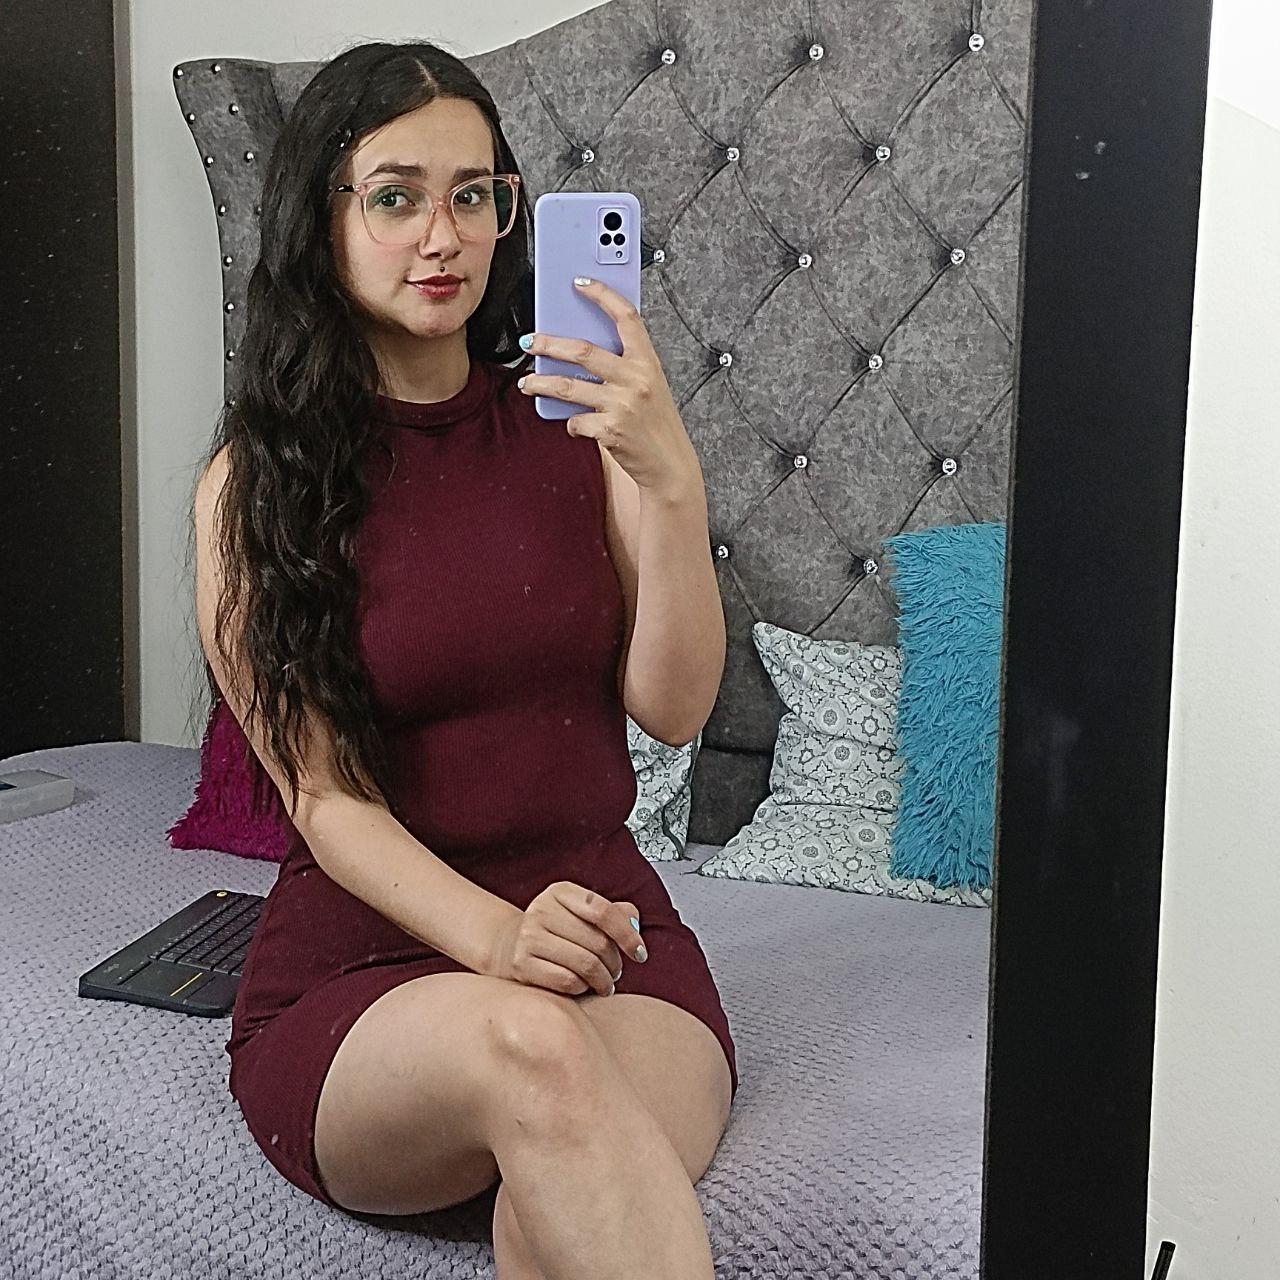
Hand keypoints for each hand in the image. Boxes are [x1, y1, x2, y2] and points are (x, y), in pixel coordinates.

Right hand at [485, 881, 647, 996]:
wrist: (510, 945)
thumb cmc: (558, 931)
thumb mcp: (582, 913)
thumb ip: (614, 913)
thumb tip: (633, 922)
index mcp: (561, 892)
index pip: (604, 911)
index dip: (627, 935)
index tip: (640, 954)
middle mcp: (542, 909)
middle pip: (597, 942)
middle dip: (615, 963)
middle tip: (616, 972)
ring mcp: (528, 936)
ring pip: (585, 964)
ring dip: (603, 980)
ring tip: (605, 983)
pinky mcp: (521, 964)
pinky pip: (567, 981)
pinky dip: (582, 988)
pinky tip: (583, 986)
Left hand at [516, 277, 702, 498]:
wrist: (669, 465)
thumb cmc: (656, 424)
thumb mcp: (649, 387)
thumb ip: (623, 367)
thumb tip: (580, 352)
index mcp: (648, 362)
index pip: (626, 317)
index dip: (602, 295)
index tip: (580, 283)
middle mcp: (636, 379)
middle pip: (583, 350)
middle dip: (549, 344)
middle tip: (529, 342)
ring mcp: (622, 405)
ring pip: (567, 386)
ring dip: (540, 383)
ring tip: (527, 382)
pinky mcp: (609, 430)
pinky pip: (575, 421)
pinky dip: (570, 423)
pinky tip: (574, 425)